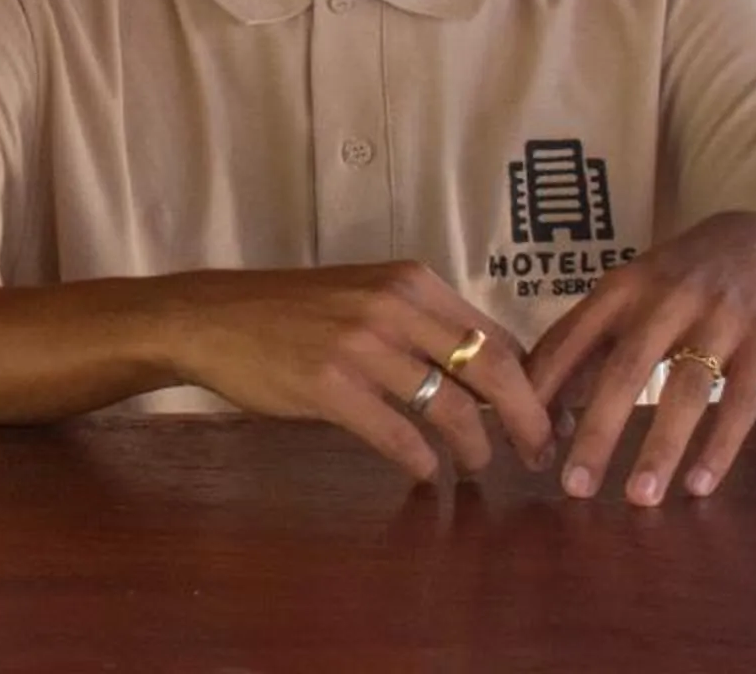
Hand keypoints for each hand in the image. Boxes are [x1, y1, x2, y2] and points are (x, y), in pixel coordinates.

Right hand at [172, 263, 555, 485]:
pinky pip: (398, 434)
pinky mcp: (329, 384)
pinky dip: (422, 461)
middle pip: (489, 368)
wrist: (213, 318)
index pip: (495, 334)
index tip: (543, 416)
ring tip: (479, 468)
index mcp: (411, 281)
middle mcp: (393, 305)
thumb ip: (423, 325)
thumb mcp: (365, 296)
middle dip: (526, 418)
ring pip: (449, 406)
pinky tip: (428, 473)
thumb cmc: (292, 312)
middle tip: (538, 453)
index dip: (530, 382)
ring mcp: (360, 344)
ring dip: (476, 447)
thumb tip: (491, 374)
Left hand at [526, 212, 755, 506]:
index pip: (570, 341)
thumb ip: (589, 346)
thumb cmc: (676, 280)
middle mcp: (665, 299)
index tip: (524, 447)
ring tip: (638, 497)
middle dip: (598, 432)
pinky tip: (699, 486)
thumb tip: (547, 416)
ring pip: (686, 390)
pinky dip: (720, 446)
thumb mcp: (628, 295)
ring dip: (661, 447)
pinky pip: (742, 401)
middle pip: (625, 370)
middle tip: (574, 487)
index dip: (545, 393)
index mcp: (619, 288)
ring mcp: (719, 318)